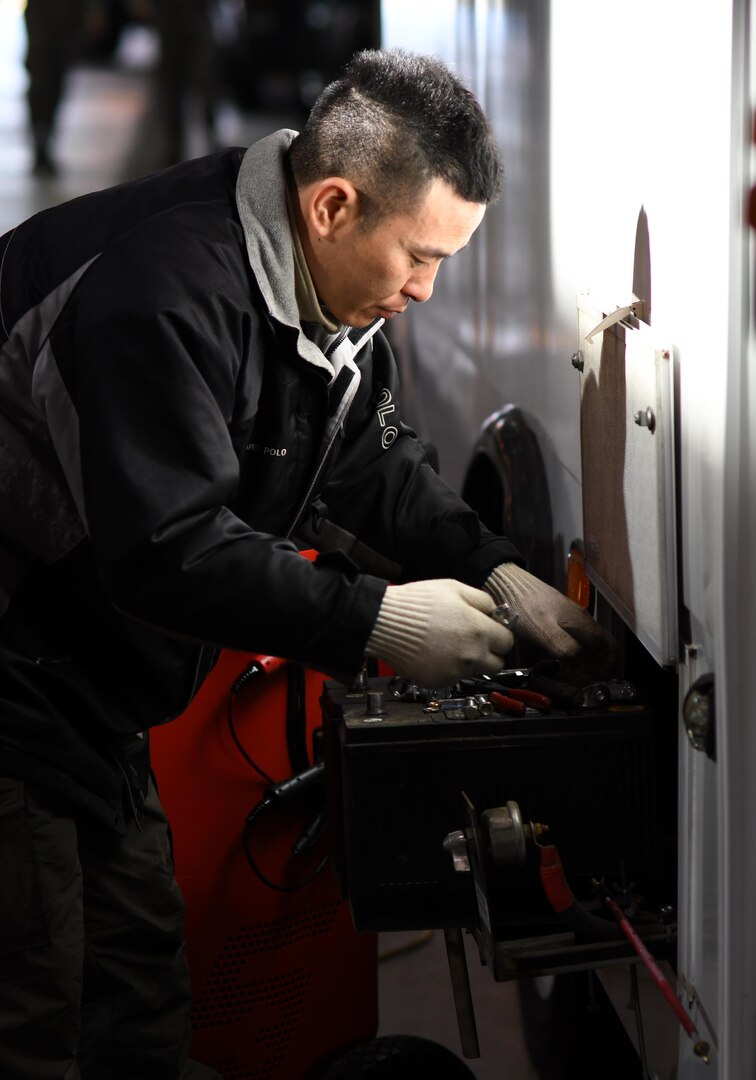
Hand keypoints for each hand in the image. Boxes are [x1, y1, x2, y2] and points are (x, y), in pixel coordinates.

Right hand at [365, 578, 514, 686]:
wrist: (384, 623)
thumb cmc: (417, 603)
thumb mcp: (454, 588)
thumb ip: (483, 601)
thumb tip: (496, 612)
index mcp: (479, 630)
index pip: (508, 641)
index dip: (500, 634)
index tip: (491, 630)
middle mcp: (471, 655)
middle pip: (497, 664)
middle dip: (490, 652)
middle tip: (474, 640)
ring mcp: (454, 672)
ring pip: (474, 671)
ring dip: (468, 661)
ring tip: (448, 644)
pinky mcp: (437, 681)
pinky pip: (452, 678)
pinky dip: (447, 668)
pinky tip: (434, 652)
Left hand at [485, 562, 615, 668]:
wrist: (506, 584)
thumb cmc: (523, 607)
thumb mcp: (544, 631)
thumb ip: (566, 649)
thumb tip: (580, 666)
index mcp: (583, 623)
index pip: (610, 647)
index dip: (606, 667)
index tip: (593, 681)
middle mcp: (581, 621)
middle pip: (600, 649)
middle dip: (594, 668)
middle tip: (579, 683)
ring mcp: (569, 619)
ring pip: (586, 646)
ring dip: (582, 664)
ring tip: (568, 678)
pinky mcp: (556, 619)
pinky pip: (573, 641)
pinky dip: (571, 656)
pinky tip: (557, 663)